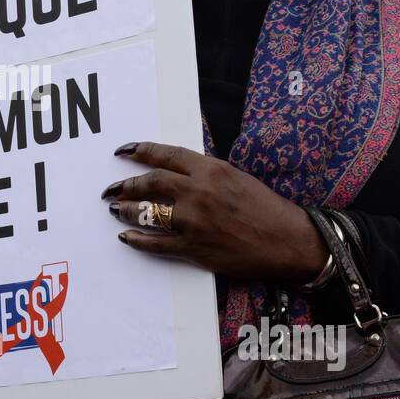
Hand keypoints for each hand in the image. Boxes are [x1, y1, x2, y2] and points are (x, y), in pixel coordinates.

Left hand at [103, 141, 327, 282]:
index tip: (123, 151)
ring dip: (125, 210)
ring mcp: (193, 221)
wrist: (288, 241)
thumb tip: (178, 173)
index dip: (140, 151)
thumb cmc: (267, 208)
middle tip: (111, 187)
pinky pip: (155, 243)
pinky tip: (126, 236)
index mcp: (211, 169)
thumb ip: (206, 173)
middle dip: (125, 184)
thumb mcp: (236, 177)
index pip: (166, 155)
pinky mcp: (193, 248)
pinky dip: (137, 240)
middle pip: (150, 183)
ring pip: (146, 212)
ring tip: (114, 209)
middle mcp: (198, 192)